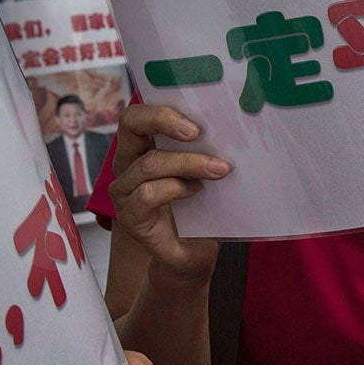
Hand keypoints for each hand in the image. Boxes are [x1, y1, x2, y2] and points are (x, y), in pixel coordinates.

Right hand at [108, 102, 225, 285]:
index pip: (138, 115)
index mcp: (143, 148)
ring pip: (149, 164)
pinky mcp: (130, 217)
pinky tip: (195, 191)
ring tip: (218, 170)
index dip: (160, 110)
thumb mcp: (206, 173)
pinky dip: (175, 188)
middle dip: (164, 120)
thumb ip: (209, 150)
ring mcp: (125, 192)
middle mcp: (128, 165)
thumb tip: (238, 126)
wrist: (194, 255)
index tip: (195, 119)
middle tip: (197, 132)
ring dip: (188, 164)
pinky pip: (148, 194)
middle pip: (130, 125)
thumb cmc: (202, 209)